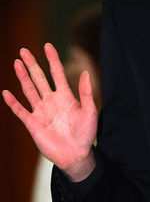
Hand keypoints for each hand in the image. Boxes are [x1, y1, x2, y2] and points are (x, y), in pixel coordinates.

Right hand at [2, 43, 96, 178]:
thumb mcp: (89, 111)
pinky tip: (6, 92)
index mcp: (65, 96)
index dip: (52, 60)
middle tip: (24, 50)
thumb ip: (86, 93)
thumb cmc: (86, 134)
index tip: (48, 46)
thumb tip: (85, 72)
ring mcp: (41, 112)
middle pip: (39, 78)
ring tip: (17, 63)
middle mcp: (51, 101)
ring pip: (29, 90)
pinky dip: (13, 103)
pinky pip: (21, 111)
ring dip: (23, 77)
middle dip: (32, 64)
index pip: (57, 73)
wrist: (76, 155)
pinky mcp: (33, 124)